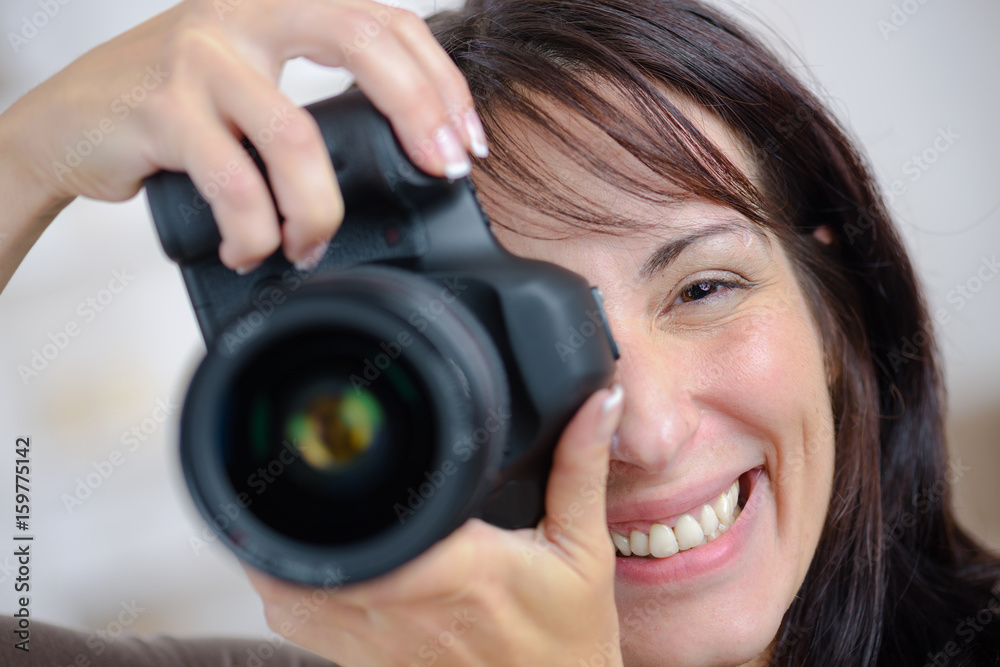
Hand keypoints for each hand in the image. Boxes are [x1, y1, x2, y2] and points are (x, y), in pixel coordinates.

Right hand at [2, 0, 487, 272]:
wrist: (64, 125)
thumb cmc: (167, 110)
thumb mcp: (247, 82)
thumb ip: (310, 101)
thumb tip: (398, 155)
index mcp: (276, 5)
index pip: (383, 21)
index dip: (439, 80)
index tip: (465, 142)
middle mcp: (242, 14)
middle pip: (361, 42)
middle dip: (419, 112)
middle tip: (440, 171)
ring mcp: (200, 56)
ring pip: (297, 138)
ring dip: (318, 210)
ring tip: (307, 245)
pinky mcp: (161, 108)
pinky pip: (235, 184)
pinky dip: (254, 231)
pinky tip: (249, 248)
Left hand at [243, 385, 625, 666]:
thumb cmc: (568, 644)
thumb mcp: (583, 550)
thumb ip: (581, 469)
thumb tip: (597, 404)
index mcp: (458, 570)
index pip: (377, 523)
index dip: (343, 481)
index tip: (339, 441)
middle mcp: (403, 610)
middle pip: (317, 546)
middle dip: (302, 496)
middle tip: (309, 451)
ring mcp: (374, 644)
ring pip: (288, 588)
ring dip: (283, 537)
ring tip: (293, 493)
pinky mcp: (362, 663)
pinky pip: (296, 622)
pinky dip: (284, 582)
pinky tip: (305, 551)